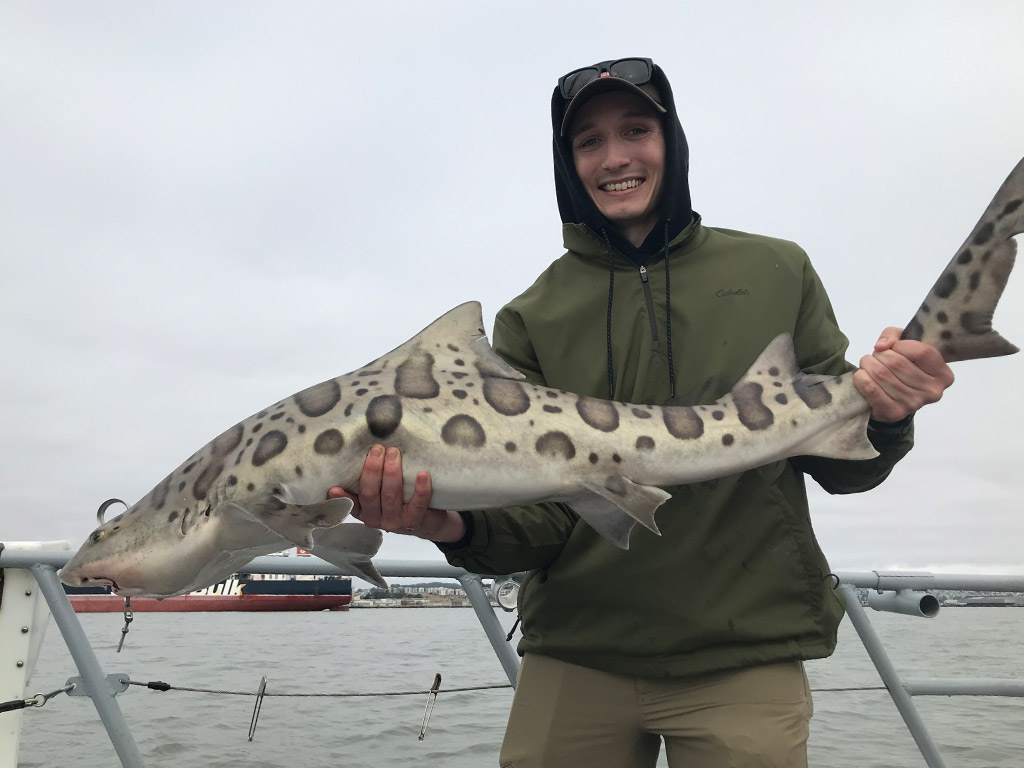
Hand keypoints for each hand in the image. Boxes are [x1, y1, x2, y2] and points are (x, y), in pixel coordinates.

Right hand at [326, 445, 465, 541]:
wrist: (430, 517)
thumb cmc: (402, 496)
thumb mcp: (381, 490)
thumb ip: (372, 478)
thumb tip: (364, 448)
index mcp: (364, 510)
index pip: (350, 503)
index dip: (341, 496)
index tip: (334, 487)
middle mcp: (377, 518)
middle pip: (370, 495)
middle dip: (373, 470)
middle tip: (377, 449)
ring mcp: (396, 522)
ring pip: (391, 497)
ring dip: (392, 473)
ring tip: (394, 452)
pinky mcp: (416, 521)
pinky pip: (417, 504)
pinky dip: (420, 489)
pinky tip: (422, 474)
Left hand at [852, 327, 954, 422]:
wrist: (891, 396)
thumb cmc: (902, 365)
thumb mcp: (903, 343)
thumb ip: (893, 335)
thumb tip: (882, 346)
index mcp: (942, 374)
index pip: (922, 352)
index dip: (901, 345)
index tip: (893, 347)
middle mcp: (932, 391)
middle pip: (898, 363)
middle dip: (880, 355)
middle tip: (875, 356)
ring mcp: (914, 404)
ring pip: (882, 374)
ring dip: (868, 365)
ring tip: (867, 365)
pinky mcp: (894, 413)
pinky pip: (872, 390)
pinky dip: (861, 379)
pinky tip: (862, 376)